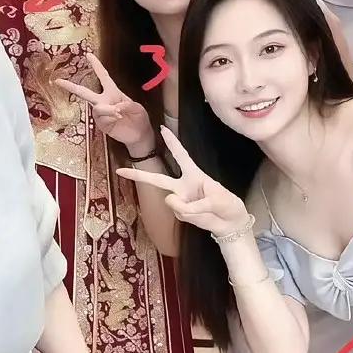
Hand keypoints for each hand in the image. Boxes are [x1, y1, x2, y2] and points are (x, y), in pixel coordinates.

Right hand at [55, 52, 152, 151]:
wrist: (139, 135)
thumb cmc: (139, 118)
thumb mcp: (137, 108)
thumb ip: (128, 105)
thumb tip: (116, 106)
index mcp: (113, 92)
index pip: (103, 76)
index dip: (96, 66)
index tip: (88, 55)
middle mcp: (104, 101)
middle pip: (85, 92)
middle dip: (71, 87)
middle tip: (59, 81)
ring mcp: (101, 113)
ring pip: (97, 108)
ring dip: (107, 109)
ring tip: (119, 113)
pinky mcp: (102, 125)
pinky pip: (101, 118)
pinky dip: (110, 117)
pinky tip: (118, 119)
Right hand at [116, 125, 249, 236]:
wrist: (231, 224)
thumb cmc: (228, 205)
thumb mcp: (217, 199)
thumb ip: (194, 203)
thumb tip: (171, 202)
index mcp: (194, 174)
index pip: (181, 155)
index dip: (172, 142)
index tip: (162, 128)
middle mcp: (183, 186)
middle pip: (158, 180)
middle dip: (139, 175)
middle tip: (120, 171)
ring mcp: (181, 200)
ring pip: (173, 202)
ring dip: (189, 208)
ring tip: (205, 210)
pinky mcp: (181, 214)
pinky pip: (180, 214)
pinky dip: (191, 216)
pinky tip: (201, 216)